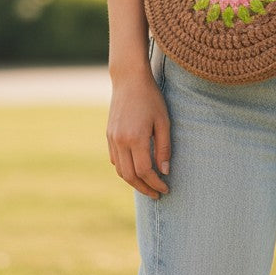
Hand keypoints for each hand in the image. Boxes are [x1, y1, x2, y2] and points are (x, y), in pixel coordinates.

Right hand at [106, 70, 170, 198]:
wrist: (129, 79)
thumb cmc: (151, 98)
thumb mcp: (163, 121)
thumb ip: (164, 147)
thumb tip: (164, 171)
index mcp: (136, 138)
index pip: (145, 171)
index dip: (156, 183)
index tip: (166, 189)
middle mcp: (121, 141)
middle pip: (130, 176)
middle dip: (144, 188)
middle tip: (157, 194)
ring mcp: (112, 138)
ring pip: (120, 170)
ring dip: (133, 182)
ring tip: (147, 186)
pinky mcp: (109, 135)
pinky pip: (115, 159)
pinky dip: (124, 169)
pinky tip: (135, 170)